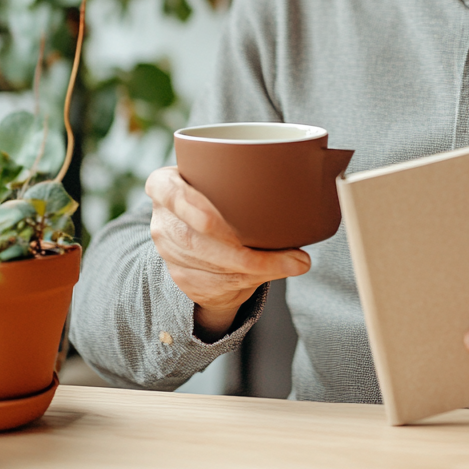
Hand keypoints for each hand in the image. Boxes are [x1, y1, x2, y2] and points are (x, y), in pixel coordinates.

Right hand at [145, 166, 310, 340]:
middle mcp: (163, 218)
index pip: (168, 192)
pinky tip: (271, 273)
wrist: (202, 234)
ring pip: (209, 266)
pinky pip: (215, 284)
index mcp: (166, 184)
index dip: (189, 207)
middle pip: (195, 239)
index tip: (212, 221)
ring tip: (290, 262)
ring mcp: (168, 251)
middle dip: (238, 251)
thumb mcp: (224, 184)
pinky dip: (247, 281)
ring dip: (253, 268)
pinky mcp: (181, 277)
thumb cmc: (220, 200)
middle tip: (281, 252)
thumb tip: (306, 199)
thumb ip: (247, 184)